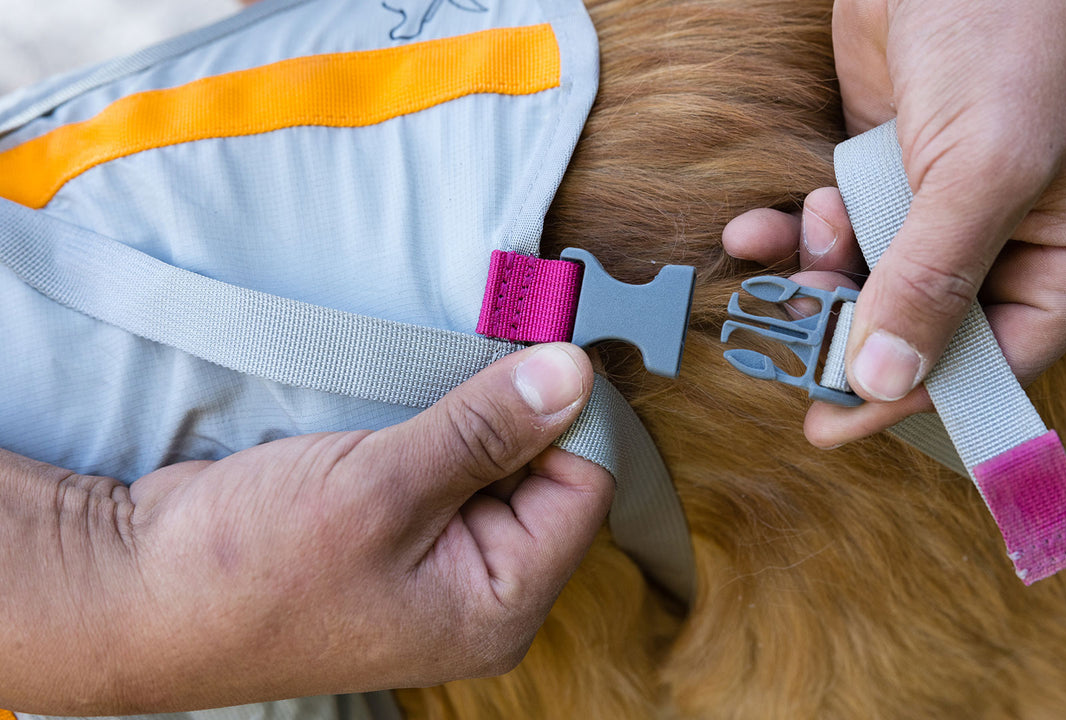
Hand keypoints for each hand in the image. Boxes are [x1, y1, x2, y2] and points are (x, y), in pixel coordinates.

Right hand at [0, 343, 610, 713]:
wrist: (136, 590)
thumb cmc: (251, 566)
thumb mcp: (382, 486)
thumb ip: (485, 429)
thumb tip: (572, 372)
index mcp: (500, 604)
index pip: (584, 487)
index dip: (576, 409)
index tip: (553, 333)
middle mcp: (480, 590)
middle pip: (545, 474)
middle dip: (528, 401)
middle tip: (510, 322)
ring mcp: (435, 562)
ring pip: (494, 462)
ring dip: (480, 404)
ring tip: (465, 346)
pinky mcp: (394, 531)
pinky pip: (446, 464)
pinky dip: (441, 418)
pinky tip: (426, 379)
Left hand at [723, 0, 1065, 447]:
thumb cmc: (1009, 35)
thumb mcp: (984, 166)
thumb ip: (934, 278)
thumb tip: (884, 380)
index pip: (992, 363)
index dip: (911, 399)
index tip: (830, 426)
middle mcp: (1011, 243)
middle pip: (921, 331)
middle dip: (849, 329)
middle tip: (783, 337)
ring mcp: (944, 209)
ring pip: (868, 285)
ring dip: (817, 273)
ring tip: (797, 233)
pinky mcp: (888, 174)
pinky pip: (837, 230)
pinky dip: (795, 231)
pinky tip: (758, 223)